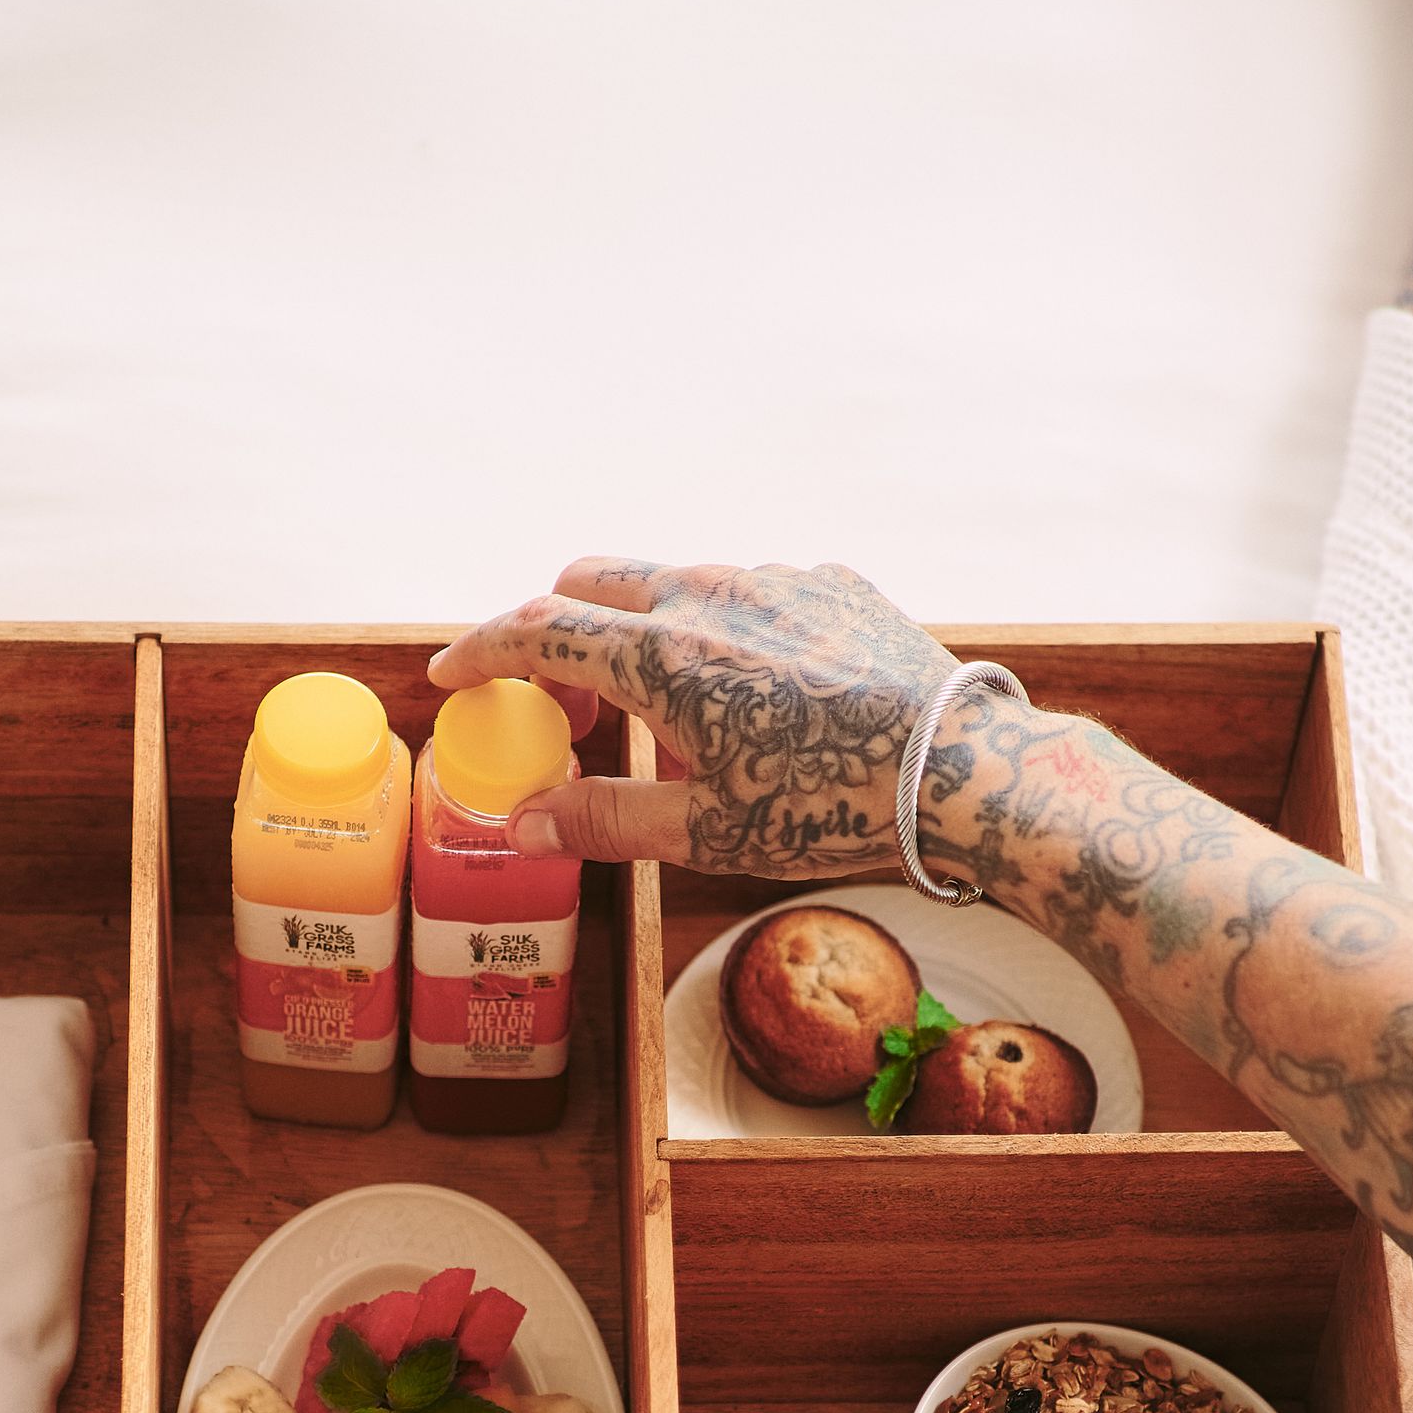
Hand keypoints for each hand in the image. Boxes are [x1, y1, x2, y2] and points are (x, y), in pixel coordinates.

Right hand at [428, 558, 953, 880]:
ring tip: (670, 717)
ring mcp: (774, 577)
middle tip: (564, 706)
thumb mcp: (705, 834)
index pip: (537, 629)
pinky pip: (749, 589)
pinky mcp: (831, 581)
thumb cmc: (833, 810)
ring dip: (641, 632)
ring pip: (671, 581)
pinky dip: (719, 629)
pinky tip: (755, 696)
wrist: (962, 770)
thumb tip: (521, 825)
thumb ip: (603, 819)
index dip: (480, 651)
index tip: (450, 676)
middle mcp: (709, 593)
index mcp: (663, 656)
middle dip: (554, 631)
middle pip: (590, 580)